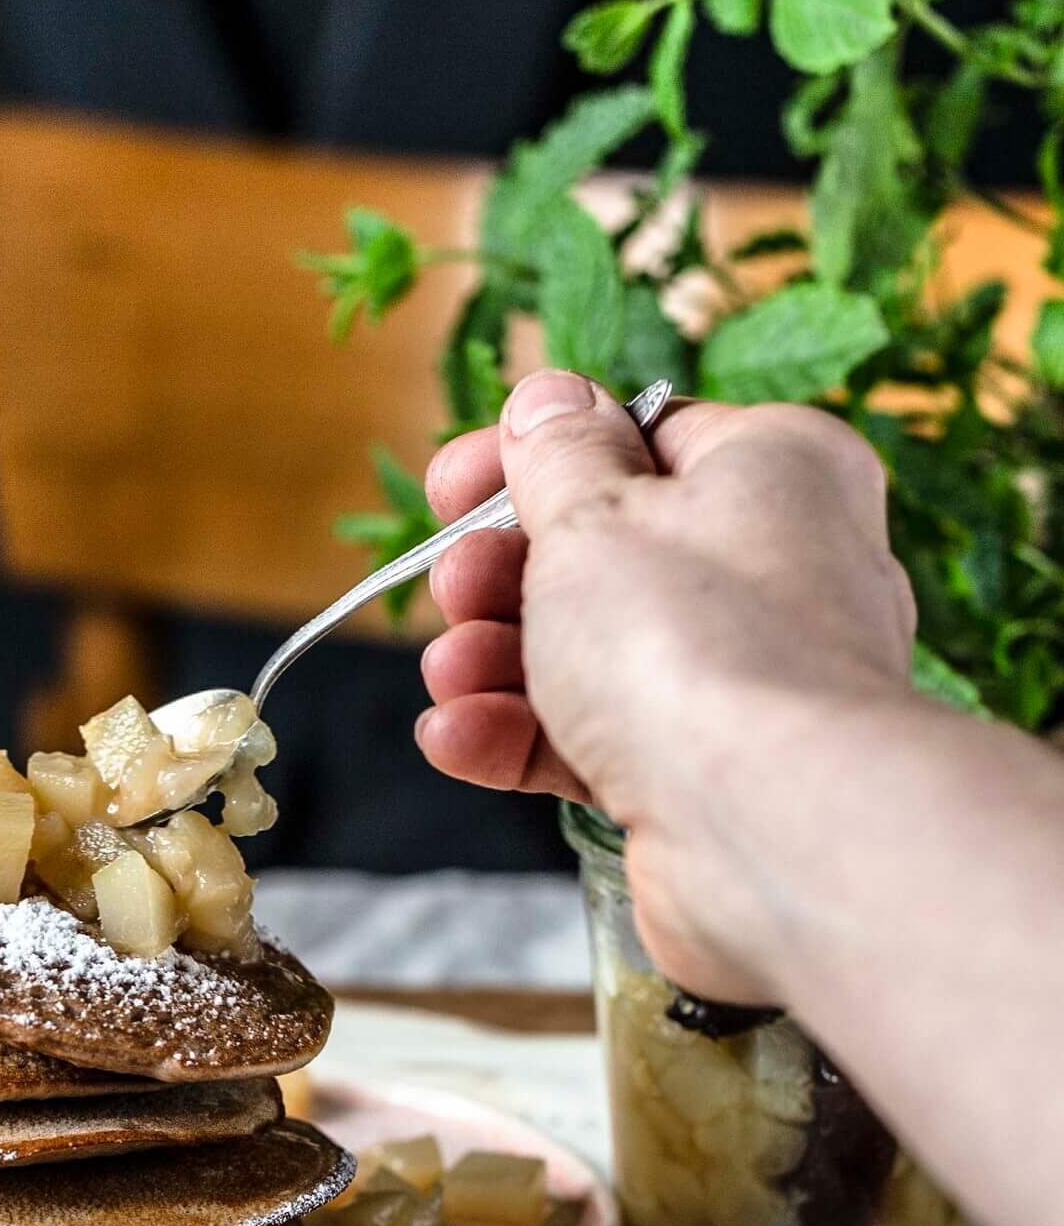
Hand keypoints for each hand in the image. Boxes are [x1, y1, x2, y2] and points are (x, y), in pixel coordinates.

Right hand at [416, 370, 915, 998]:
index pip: (640, 435)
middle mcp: (775, 568)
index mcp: (773, 469)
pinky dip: (518, 736)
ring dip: (495, 660)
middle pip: (603, 551)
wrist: (770, 828)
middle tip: (455, 587)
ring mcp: (741, 678)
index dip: (533, 456)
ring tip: (450, 677)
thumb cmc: (689, 640)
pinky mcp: (703, 771)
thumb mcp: (592, 513)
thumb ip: (556, 452)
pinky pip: (595, 737)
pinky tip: (457, 738)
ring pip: (588, 650)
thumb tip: (551, 397)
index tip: (449, 486)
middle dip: (500, 573)